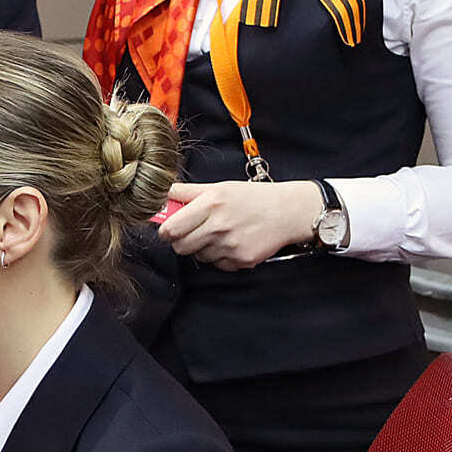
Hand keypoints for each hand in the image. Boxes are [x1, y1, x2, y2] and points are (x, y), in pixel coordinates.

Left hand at [157, 180, 322, 269]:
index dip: (166, 231)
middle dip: (182, 241)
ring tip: (219, 235)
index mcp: (211, 203)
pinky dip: (221, 257)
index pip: (170, 229)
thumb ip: (188, 192)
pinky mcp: (242, 260)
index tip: (170, 228)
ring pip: (198, 257)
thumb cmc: (253, 197)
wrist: (289, 211)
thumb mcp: (220, 187)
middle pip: (180, 247)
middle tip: (193, 232)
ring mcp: (231, 245)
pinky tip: (232, 243)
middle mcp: (219, 226)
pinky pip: (218, 265)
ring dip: (203, 249)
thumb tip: (162, 194)